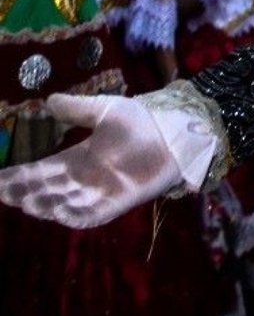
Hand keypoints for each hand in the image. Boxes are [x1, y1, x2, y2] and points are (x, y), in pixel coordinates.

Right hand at [0, 92, 213, 226]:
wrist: (174, 128)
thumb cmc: (140, 118)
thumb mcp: (103, 109)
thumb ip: (76, 108)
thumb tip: (48, 100)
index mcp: (78, 158)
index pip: (42, 170)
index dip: (20, 175)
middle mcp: (84, 179)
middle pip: (48, 190)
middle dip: (26, 193)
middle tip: (5, 194)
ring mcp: (99, 192)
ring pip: (64, 204)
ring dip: (45, 205)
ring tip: (25, 202)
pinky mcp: (118, 203)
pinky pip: (91, 214)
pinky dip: (74, 215)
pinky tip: (58, 213)